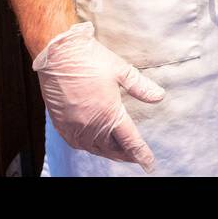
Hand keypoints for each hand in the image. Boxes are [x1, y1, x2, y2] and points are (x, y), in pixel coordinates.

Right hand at [32, 21, 164, 171]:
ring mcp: (73, 126)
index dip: (141, 154)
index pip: (129, 141)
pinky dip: (88, 147)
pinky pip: (76, 143)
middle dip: (125, 155)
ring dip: (108, 152)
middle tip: (135, 157)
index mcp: (109, 113)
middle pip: (112, 149)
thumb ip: (140, 87)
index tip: (149, 164)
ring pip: (94, 148)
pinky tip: (93, 144)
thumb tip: (159, 97)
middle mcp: (90, 124)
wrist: (58, 54)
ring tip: (117, 152)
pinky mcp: (60, 123)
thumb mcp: (121, 71)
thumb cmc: (89, 59)